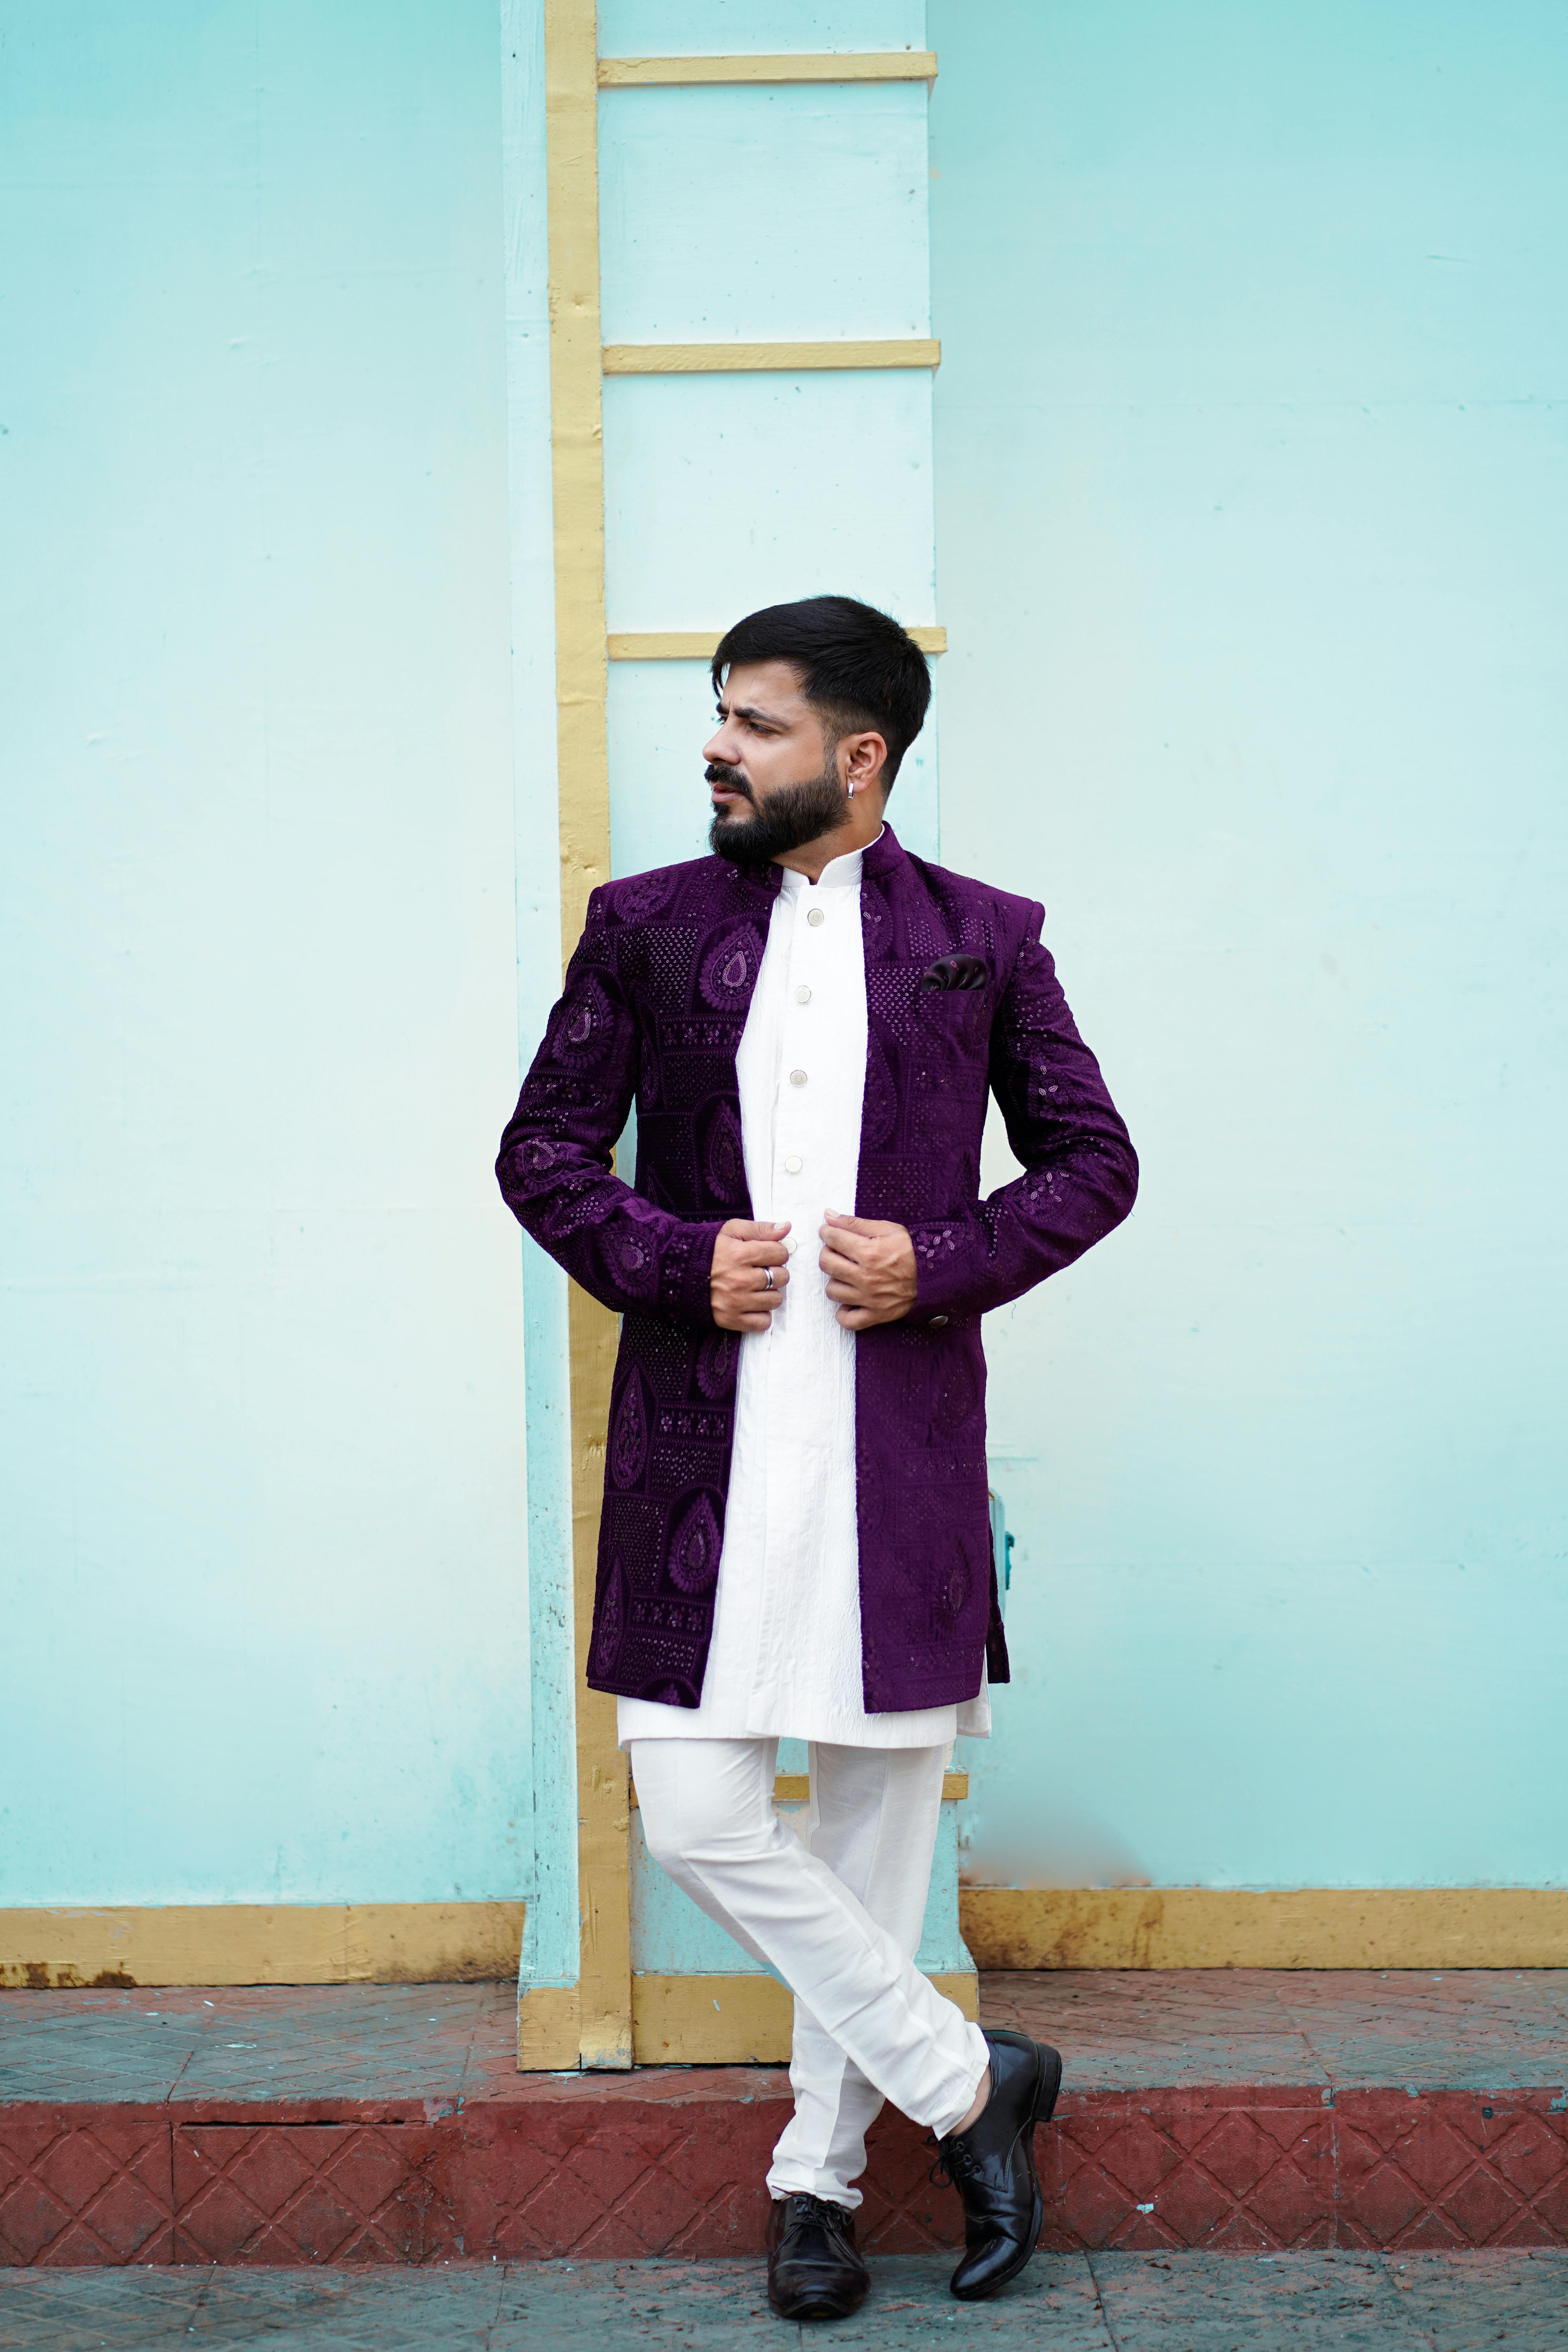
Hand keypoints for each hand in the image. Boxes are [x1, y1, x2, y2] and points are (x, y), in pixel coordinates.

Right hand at [710, 1219, 790, 1332]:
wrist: (677, 1273)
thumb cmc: (708, 1250)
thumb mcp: (731, 1231)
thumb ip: (760, 1228)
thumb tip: (786, 1228)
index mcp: (740, 1255)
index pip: (780, 1253)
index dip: (777, 1252)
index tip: (767, 1254)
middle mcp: (739, 1280)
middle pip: (781, 1277)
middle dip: (775, 1271)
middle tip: (761, 1271)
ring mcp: (735, 1302)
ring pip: (775, 1300)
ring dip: (770, 1293)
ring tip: (756, 1287)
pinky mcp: (730, 1320)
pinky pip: (763, 1322)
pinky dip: (761, 1314)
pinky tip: (751, 1304)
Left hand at [819, 1212, 916, 1329]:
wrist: (936, 1274)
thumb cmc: (911, 1249)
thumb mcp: (887, 1229)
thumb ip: (855, 1223)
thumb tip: (828, 1216)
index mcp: (868, 1252)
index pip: (832, 1239)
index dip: (826, 1232)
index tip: (829, 1232)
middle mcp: (866, 1277)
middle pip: (826, 1264)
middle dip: (827, 1253)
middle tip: (836, 1251)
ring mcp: (870, 1299)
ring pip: (832, 1291)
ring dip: (835, 1280)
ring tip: (845, 1274)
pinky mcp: (876, 1315)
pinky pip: (847, 1320)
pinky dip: (844, 1312)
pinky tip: (849, 1300)